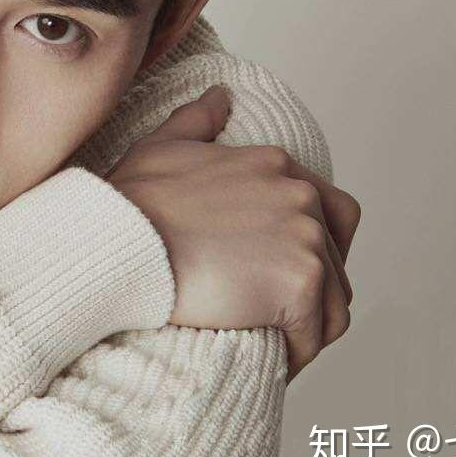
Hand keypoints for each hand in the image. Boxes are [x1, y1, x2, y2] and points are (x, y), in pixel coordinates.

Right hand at [106, 84, 360, 381]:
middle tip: (270, 314)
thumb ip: (199, 120)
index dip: (307, 250)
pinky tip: (270, 360)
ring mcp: (305, 237)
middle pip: (336, 258)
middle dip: (310, 289)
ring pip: (334, 299)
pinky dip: (298, 353)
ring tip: (272, 344)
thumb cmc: (130, 201)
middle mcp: (301, 194)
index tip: (272, 276)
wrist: (119, 240)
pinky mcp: (299, 282)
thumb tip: (220, 96)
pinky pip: (316, 334)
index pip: (328, 212)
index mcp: (275, 165)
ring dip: (309, 326)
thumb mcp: (163, 145)